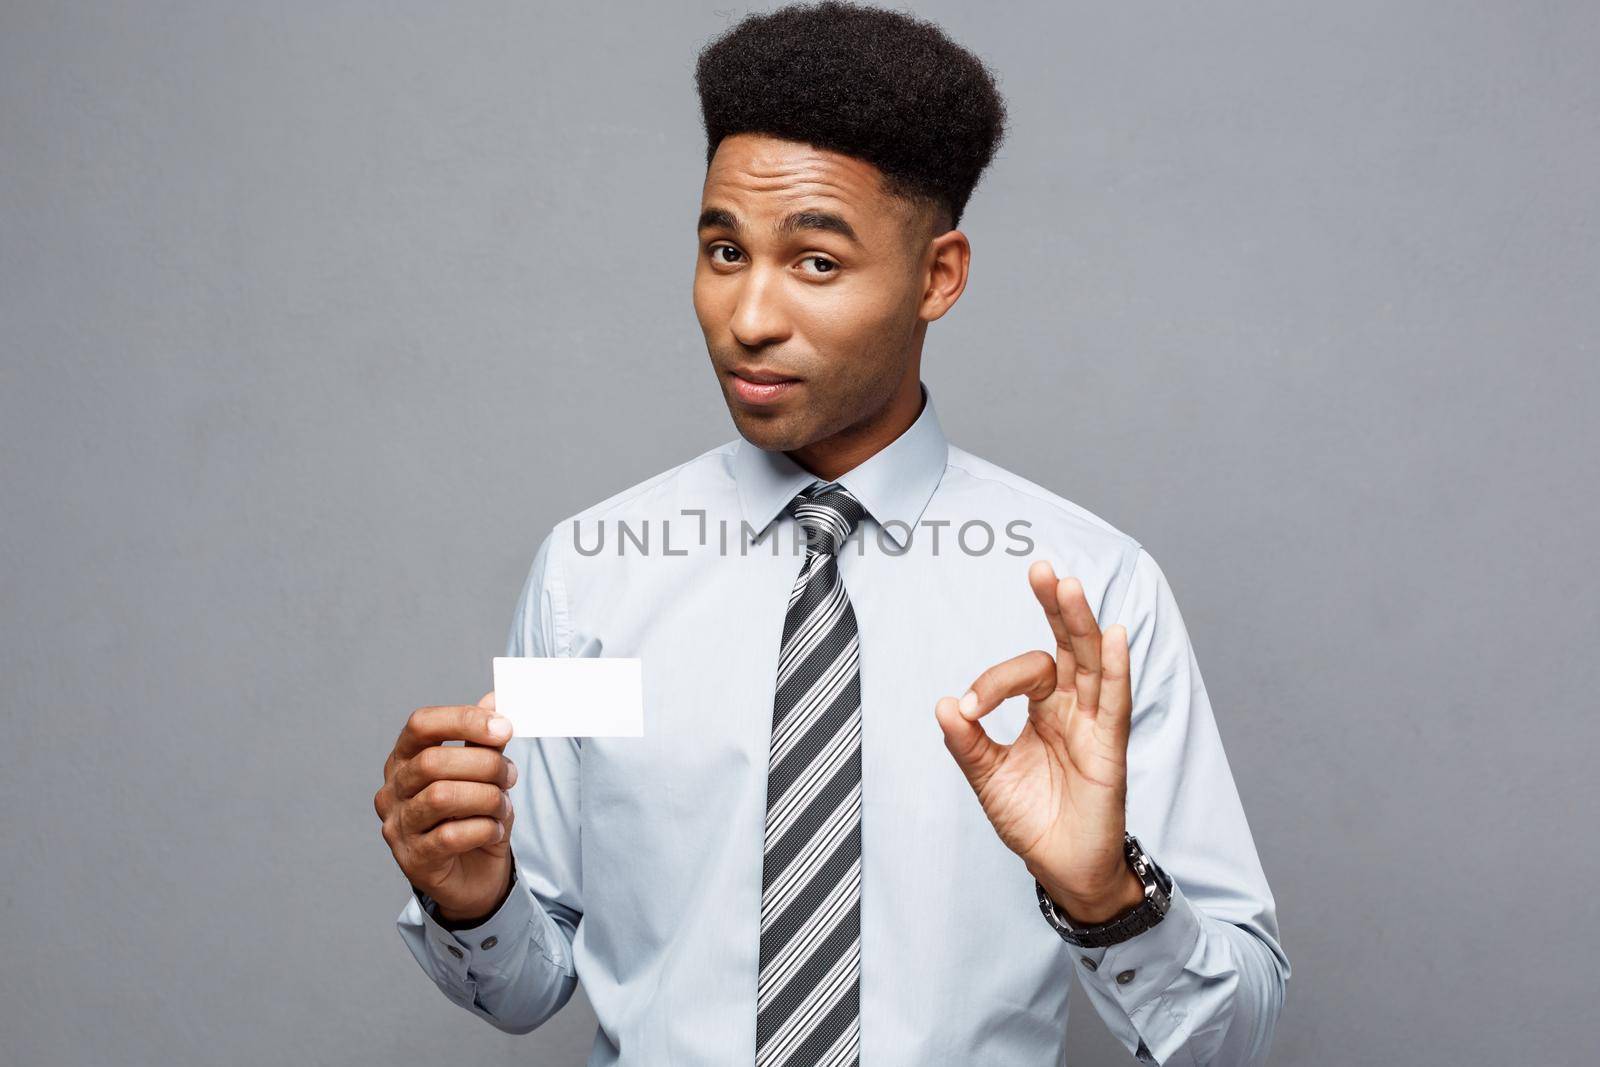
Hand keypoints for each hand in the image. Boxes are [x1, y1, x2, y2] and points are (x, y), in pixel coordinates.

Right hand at [375, 691, 518, 923]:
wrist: (474, 877)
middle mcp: (392, 790)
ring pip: (441, 797)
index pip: (420, 724)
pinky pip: (450, 836)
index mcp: (404, 759)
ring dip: (486, 798)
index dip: (463, 719)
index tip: (503, 727)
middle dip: (484, 765)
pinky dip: (483, 829)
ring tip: (503, 805)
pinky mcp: (413, 860)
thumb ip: (484, 739)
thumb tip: (496, 697)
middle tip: (511, 775)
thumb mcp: (482, 773)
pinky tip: (494, 831)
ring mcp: (397, 826)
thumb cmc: (473, 817)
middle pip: (433, 761)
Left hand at [935, 561, 1141, 922]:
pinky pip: (1115, 702)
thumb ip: (967, 741)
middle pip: (1069, 646)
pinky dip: (1117, 668)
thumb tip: (944, 703)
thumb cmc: (1032, 820)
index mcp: (1044, 709)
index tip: (967, 708)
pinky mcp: (1110, 749)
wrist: (1060, 868)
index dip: (992, 682)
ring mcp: (1094, 725)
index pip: (1025, 672)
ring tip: (1068, 586)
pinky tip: (1114, 635)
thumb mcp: (988, 777)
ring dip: (1080, 624)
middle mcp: (1073, 708)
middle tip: (1041, 568)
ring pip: (1092, 663)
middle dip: (1055, 607)